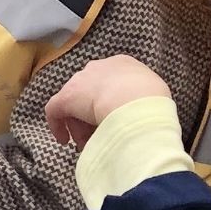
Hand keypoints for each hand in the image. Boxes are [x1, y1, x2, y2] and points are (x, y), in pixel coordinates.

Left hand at [45, 55, 171, 148]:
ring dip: (80, 125)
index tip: (113, 120)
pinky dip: (58, 125)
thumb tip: (138, 112)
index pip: (111, 84)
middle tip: (98, 135)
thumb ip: (142, 99)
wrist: (136, 102)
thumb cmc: (152, 100)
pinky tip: (64, 140)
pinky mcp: (65, 97)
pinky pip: (56, 110)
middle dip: (92, 116)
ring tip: (88, 144)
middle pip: (91, 94)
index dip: (110, 103)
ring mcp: (80, 81)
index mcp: (122, 64)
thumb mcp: (154, 95)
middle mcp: (98, 67)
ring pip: (75, 104)